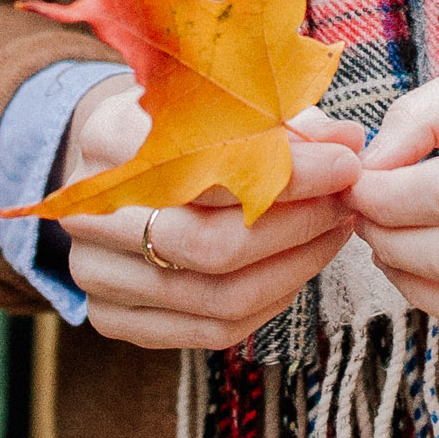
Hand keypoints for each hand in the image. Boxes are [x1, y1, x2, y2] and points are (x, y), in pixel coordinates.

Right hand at [59, 76, 364, 349]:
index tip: (344, 165)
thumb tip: (349, 143)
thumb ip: (286, 124)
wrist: (114, 169)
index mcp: (107, 140)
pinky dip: (268, 304)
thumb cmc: (180, 131)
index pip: (208, 169)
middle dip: (297, 228)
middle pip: (211, 246)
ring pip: (218, 297)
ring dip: (295, 269)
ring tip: (332, 234)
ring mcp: (94, 272)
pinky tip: (296, 270)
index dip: (288, 174)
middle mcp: (89, 212)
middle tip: (344, 206)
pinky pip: (210, 331)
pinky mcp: (110, 317)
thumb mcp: (223, 106)